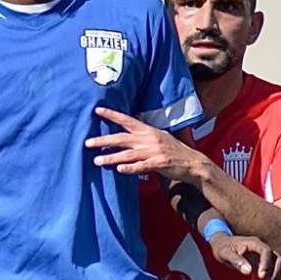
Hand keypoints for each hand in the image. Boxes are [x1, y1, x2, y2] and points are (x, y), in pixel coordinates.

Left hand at [86, 106, 202, 180]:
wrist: (193, 163)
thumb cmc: (173, 150)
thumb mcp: (158, 136)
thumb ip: (142, 134)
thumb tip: (127, 127)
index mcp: (148, 130)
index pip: (127, 120)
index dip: (112, 115)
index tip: (96, 110)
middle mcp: (149, 139)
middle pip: (122, 138)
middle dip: (103, 140)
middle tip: (87, 143)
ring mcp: (154, 151)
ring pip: (128, 154)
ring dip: (111, 158)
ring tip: (97, 161)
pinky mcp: (159, 164)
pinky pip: (142, 166)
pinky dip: (130, 168)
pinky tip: (119, 169)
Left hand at [208, 232, 280, 279]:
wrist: (222, 245)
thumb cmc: (222, 248)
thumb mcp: (224, 253)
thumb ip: (236, 260)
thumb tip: (249, 271)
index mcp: (254, 243)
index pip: (266, 251)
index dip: (266, 263)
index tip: (261, 276)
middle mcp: (262, 248)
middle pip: (278, 259)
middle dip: (275, 273)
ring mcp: (265, 255)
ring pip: (278, 265)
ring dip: (276, 278)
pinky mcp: (264, 262)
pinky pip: (274, 270)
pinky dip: (273, 279)